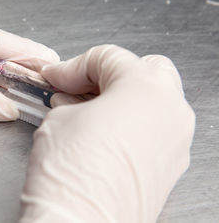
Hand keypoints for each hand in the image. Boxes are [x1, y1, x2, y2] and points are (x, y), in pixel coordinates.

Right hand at [20, 45, 194, 221]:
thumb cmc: (71, 175)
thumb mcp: (59, 118)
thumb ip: (71, 100)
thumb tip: (72, 99)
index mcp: (146, 88)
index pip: (108, 58)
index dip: (73, 65)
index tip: (55, 77)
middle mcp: (172, 111)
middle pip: (144, 71)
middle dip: (107, 76)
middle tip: (77, 89)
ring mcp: (177, 142)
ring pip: (152, 102)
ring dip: (119, 100)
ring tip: (85, 113)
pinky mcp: (170, 168)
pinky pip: (154, 131)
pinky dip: (131, 124)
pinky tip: (102, 136)